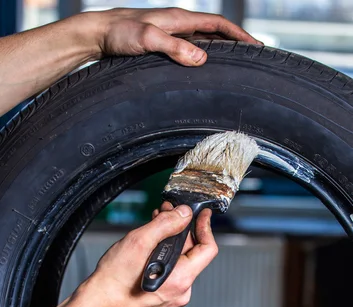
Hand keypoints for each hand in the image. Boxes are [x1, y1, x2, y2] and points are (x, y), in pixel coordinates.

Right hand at [79, 204, 217, 306]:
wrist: (97, 306)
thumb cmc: (114, 282)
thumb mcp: (139, 242)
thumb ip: (166, 225)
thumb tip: (184, 214)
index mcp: (181, 279)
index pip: (208, 249)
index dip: (206, 226)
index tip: (201, 213)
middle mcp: (181, 290)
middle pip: (192, 253)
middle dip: (181, 229)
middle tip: (169, 211)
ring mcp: (171, 295)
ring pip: (179, 260)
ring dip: (170, 239)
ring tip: (156, 223)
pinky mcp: (161, 295)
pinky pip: (170, 270)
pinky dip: (163, 253)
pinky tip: (150, 242)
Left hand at [91, 7, 261, 66]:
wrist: (97, 34)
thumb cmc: (118, 34)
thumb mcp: (147, 40)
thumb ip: (174, 47)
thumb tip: (202, 58)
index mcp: (179, 19)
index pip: (218, 24)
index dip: (239, 35)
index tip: (256, 47)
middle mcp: (177, 24)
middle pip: (214, 32)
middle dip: (234, 42)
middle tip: (251, 57)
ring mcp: (169, 34)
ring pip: (202, 40)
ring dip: (220, 49)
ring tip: (234, 63)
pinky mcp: (161, 44)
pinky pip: (189, 49)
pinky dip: (201, 55)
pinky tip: (202, 67)